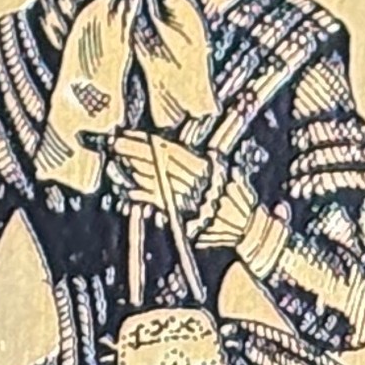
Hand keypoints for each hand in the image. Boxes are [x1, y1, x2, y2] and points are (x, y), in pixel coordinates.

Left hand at [106, 130, 260, 252]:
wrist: (248, 229)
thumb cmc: (237, 204)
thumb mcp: (228, 176)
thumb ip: (210, 164)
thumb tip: (190, 153)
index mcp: (206, 168)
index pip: (173, 151)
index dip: (151, 142)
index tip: (133, 135)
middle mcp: (196, 181)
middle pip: (161, 162)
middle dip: (137, 152)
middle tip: (117, 143)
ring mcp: (189, 198)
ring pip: (157, 180)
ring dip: (136, 170)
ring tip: (119, 160)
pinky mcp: (185, 216)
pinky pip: (160, 203)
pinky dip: (144, 196)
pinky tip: (130, 190)